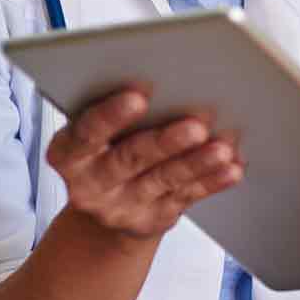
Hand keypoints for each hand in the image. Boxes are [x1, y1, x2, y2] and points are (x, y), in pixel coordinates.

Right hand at [47, 87, 243, 240]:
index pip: (86, 133)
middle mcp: (91, 184)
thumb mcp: (98, 132)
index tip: (138, 97)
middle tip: (196, 125)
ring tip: (222, 148)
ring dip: (196, 163)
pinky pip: (187, 196)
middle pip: (130, 159)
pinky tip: (230, 168)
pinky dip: (212, 181)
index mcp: (69, 153)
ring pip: (164, 179)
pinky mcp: (154, 218)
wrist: (107, 207)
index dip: (110, 116)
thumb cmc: (106, 149)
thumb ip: (121, 112)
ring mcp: (123, 205)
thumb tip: (170, 81)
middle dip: (165, 142)